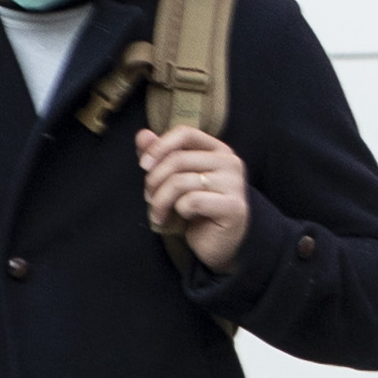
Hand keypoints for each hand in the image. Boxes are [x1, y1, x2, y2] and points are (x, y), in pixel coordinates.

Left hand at [141, 124, 255, 272]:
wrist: (220, 244)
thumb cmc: (197, 209)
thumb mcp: (175, 179)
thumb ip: (161, 155)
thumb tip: (142, 135)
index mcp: (218, 150)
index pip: (185, 133)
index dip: (160, 146)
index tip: (144, 165)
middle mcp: (230, 163)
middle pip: (178, 159)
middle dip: (154, 180)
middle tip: (148, 197)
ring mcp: (234, 184)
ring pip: (181, 182)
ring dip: (160, 200)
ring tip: (158, 212)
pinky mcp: (233, 207)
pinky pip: (192, 202)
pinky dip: (179, 211)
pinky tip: (180, 219)